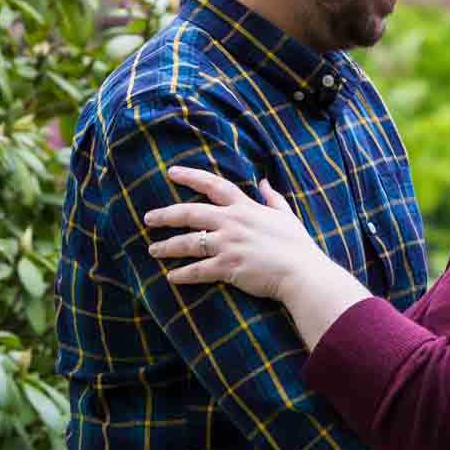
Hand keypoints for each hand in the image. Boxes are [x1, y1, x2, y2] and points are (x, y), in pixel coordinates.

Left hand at [145, 167, 325, 300]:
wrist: (302, 272)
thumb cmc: (297, 245)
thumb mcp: (286, 215)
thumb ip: (272, 198)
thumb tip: (264, 181)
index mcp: (245, 207)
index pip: (213, 185)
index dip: (190, 176)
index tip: (171, 172)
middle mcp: (233, 222)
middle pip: (190, 213)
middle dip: (165, 215)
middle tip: (148, 218)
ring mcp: (228, 244)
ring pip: (189, 242)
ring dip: (167, 246)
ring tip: (153, 249)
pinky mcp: (228, 267)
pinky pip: (198, 270)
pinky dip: (182, 275)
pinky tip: (171, 277)